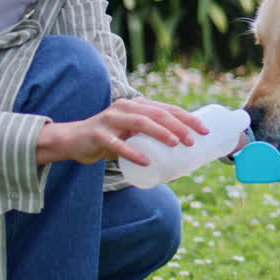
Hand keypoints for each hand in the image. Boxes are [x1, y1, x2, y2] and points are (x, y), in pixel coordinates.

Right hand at [35, 97, 208, 165]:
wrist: (74, 140)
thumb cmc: (111, 140)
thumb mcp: (133, 140)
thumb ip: (153, 150)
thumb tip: (179, 173)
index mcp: (139, 106)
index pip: (168, 109)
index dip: (188, 118)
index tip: (205, 131)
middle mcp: (126, 107)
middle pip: (158, 114)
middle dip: (179, 126)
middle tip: (192, 142)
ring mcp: (111, 119)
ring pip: (140, 123)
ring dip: (161, 133)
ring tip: (176, 144)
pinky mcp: (98, 134)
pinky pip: (117, 144)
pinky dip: (132, 152)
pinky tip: (146, 160)